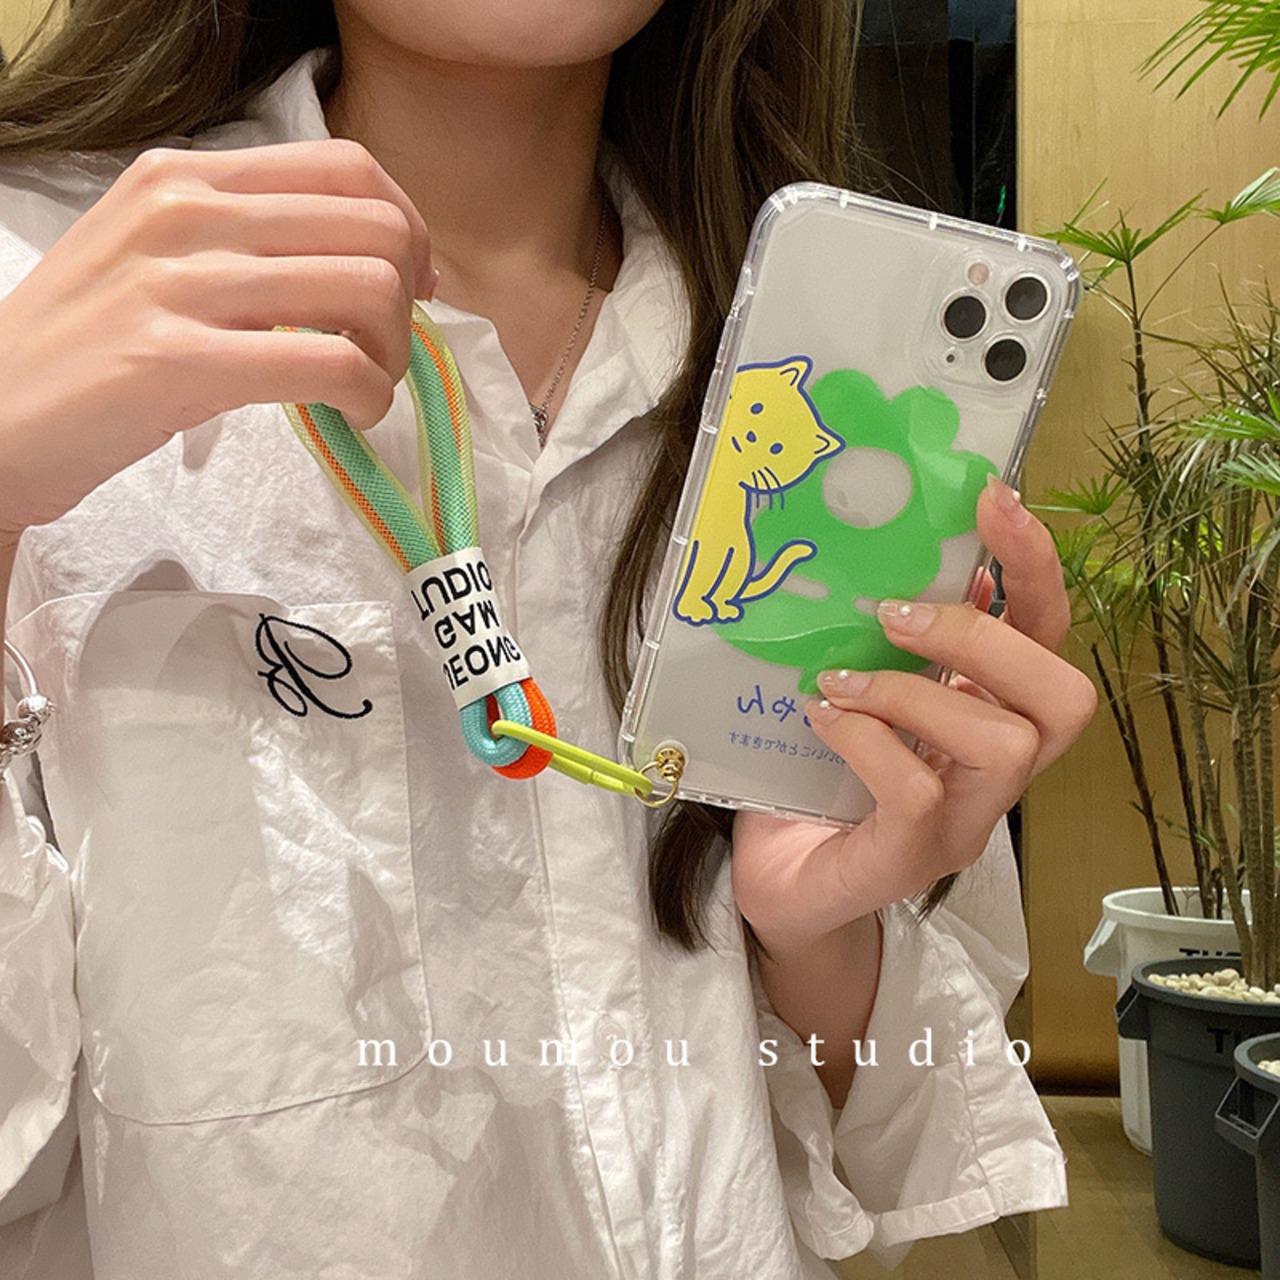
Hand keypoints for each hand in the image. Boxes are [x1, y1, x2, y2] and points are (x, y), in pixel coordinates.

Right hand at [0, 138, 434, 538]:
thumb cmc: (83, 348)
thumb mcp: (155, 258)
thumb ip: (244, 244)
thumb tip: (358, 262)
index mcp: (186, 178)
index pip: (345, 166)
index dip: (405, 227)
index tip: (409, 285)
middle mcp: (187, 211)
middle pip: (375, 225)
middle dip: (409, 297)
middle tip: (388, 348)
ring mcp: (180, 281)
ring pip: (368, 287)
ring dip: (394, 351)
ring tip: (367, 385)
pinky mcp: (179, 360)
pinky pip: (331, 362)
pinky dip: (369, 395)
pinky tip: (353, 415)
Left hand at [731, 475, 1096, 951]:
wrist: (778, 887)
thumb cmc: (812, 783)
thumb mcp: (848, 692)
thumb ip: (873, 640)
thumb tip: (870, 552)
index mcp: (983, 714)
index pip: (1045, 636)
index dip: (1034, 567)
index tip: (993, 498)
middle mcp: (991, 773)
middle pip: (1064, 698)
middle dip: (985, 636)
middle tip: (896, 614)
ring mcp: (961, 822)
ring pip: (1004, 744)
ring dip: (916, 692)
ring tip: (839, 679)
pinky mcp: (911, 858)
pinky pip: (916, 789)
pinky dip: (866, 740)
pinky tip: (821, 717)